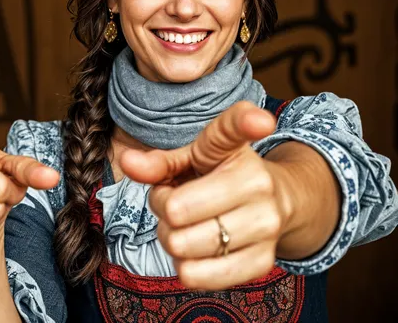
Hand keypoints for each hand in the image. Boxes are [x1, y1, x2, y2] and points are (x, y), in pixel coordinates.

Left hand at [120, 101, 288, 290]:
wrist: (271, 204)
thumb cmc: (218, 177)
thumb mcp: (189, 161)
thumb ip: (157, 163)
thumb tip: (127, 162)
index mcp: (235, 148)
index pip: (238, 128)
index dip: (248, 122)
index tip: (260, 121)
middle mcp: (259, 181)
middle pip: (177, 209)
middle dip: (163, 210)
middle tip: (176, 203)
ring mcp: (266, 223)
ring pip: (183, 245)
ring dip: (171, 240)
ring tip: (187, 226)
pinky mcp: (263, 261)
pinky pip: (198, 276)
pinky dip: (185, 268)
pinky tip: (197, 251)